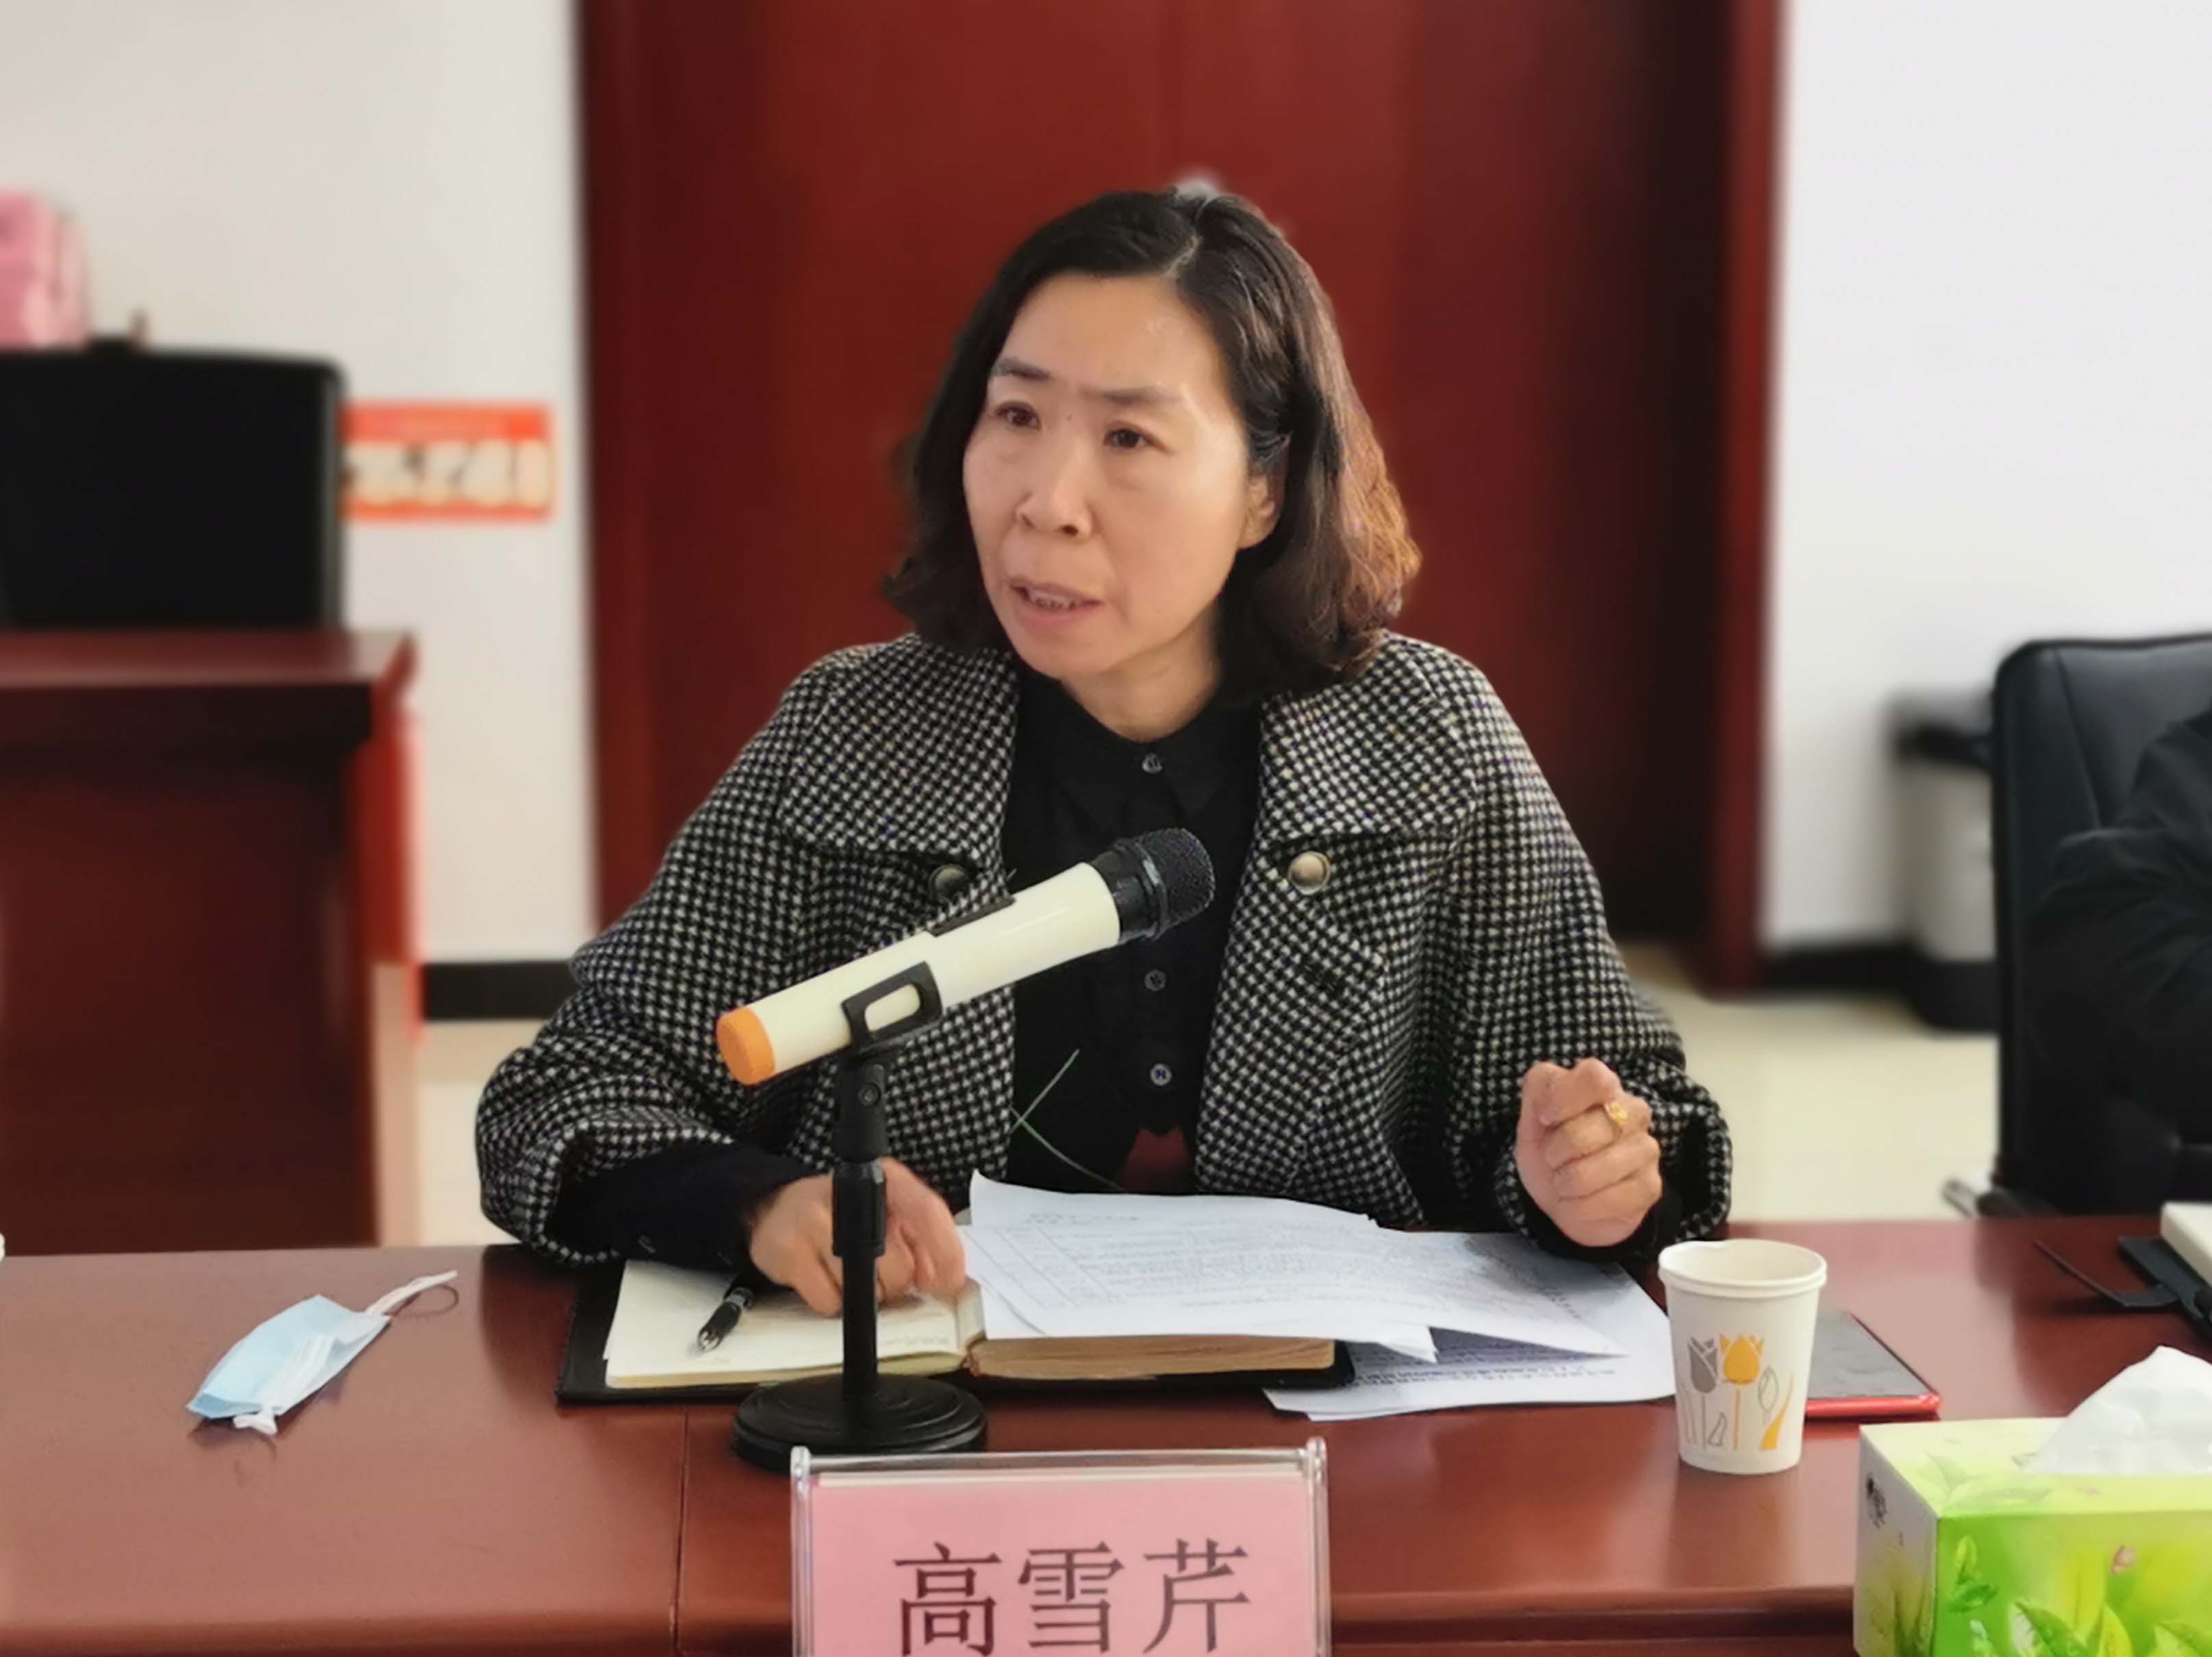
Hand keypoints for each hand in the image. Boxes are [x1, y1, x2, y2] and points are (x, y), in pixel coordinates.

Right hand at [745, 1158, 967, 1315]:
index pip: (926, 1210)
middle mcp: (849, 1193)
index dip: (946, 1252)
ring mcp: (814, 1220)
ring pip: (865, 1289)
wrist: (776, 1213)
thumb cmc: (841, 1217)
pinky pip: (830, 1301)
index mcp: (884, 1180)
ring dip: (862, 1293)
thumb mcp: (884, 1216)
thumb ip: (921, 1242)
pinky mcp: (788, 1251)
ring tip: (845, 1269)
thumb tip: (947, 1279)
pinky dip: (831, 1301)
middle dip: (896, 1283)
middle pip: (899, 1265)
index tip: (950, 1282)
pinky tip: (823, 1277)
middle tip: (880, 1273)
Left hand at [1514, 1058, 1662, 1249]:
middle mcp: (1632, 1110)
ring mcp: (1646, 1148)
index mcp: (1602, 1087)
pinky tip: (1578, 1202)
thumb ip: (1539, 1092)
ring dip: (1569, 1182)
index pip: (1595, 1077)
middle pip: (1599, 1124)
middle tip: (1552, 1159)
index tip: (1545, 1119)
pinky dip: (1583, 1206)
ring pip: (1606, 1165)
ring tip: (1564, 1183)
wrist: (1561, 1199)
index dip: (1564, 1099)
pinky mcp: (1650, 1185)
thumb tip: (1551, 1100)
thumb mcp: (1531, 1119)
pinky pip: (1615, 1198)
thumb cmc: (1548, 1151)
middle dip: (1559, 1150)